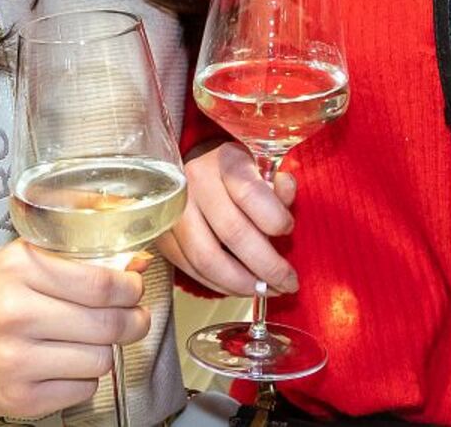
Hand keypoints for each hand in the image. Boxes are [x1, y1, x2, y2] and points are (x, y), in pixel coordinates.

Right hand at [0, 240, 149, 420]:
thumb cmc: (0, 294)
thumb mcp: (32, 257)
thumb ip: (84, 254)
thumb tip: (139, 263)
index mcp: (18, 269)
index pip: (99, 284)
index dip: (129, 288)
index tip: (134, 288)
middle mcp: (13, 314)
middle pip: (106, 324)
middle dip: (132, 321)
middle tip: (133, 317)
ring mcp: (14, 359)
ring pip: (100, 359)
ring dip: (103, 350)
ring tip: (86, 339)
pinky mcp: (19, 397)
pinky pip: (84, 389)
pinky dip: (83, 377)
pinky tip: (64, 362)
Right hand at [155, 142, 298, 296]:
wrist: (189, 170)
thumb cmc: (232, 174)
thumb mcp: (260, 169)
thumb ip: (278, 186)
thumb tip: (286, 190)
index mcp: (224, 161)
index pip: (251, 193)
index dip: (275, 220)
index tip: (288, 231)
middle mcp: (194, 182)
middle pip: (232, 232)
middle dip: (266, 266)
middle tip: (287, 282)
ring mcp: (173, 210)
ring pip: (207, 259)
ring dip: (241, 283)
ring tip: (265, 289)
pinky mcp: (163, 235)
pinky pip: (190, 269)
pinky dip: (219, 285)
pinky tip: (239, 287)